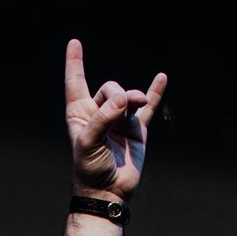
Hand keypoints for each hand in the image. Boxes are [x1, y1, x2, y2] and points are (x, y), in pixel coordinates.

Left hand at [64, 40, 165, 201]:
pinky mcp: (137, 129)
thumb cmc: (90, 169)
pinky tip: (162, 77)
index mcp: (80, 114)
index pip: (76, 83)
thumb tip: (125, 98)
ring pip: (128, 96)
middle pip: (110, 88)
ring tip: (135, 105)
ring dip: (134, 98)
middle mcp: (99, 114)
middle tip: (119, 112)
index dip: (75, 63)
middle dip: (117, 95)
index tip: (74, 43)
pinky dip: (154, 92)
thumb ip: (104, 117)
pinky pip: (148, 106)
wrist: (108, 192)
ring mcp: (119, 120)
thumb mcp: (88, 142)